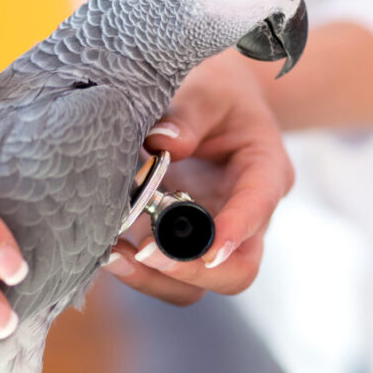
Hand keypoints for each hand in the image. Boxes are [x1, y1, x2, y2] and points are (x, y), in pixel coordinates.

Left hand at [104, 51, 294, 304]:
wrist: (213, 98)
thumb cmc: (216, 91)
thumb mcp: (209, 89)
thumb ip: (189, 112)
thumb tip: (162, 144)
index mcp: (265, 172)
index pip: (259, 207)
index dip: (236, 230)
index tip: (208, 246)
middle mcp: (245, 214)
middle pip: (237, 269)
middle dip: (192, 269)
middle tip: (145, 252)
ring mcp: (212, 234)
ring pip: (198, 283)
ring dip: (156, 278)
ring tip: (114, 256)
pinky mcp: (178, 240)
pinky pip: (164, 271)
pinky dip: (137, 269)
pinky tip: (107, 250)